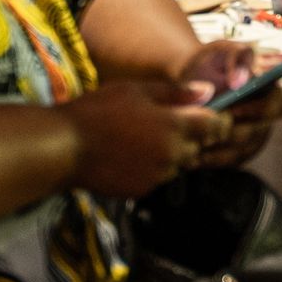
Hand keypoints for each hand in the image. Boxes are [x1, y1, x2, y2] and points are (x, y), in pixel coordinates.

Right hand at [59, 81, 230, 197]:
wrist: (63, 149)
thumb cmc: (99, 111)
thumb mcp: (138, 90)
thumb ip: (177, 93)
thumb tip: (208, 92)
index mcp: (176, 127)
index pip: (217, 126)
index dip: (218, 119)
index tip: (209, 113)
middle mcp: (173, 155)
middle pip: (200, 147)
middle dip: (194, 136)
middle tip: (170, 123)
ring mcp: (157, 176)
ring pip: (180, 164)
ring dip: (174, 153)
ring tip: (147, 138)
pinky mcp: (141, 190)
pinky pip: (159, 177)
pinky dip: (155, 167)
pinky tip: (134, 155)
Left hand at [174, 40, 281, 167]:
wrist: (186, 77)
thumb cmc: (209, 61)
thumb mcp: (224, 48)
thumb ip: (237, 56)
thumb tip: (240, 81)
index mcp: (269, 90)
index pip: (277, 105)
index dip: (257, 110)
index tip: (231, 109)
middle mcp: (264, 116)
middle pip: (258, 133)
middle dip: (231, 133)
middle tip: (206, 131)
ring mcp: (252, 135)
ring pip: (242, 151)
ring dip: (218, 150)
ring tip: (194, 144)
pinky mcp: (237, 151)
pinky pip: (228, 161)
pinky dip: (211, 160)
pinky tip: (192, 155)